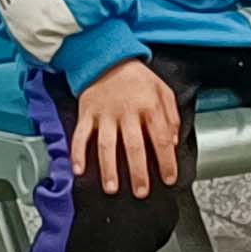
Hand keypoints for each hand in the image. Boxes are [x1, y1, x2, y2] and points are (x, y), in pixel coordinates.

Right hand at [73, 59, 181, 198]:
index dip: (166, 161)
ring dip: (109, 169)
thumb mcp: (164, 91)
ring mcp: (105, 114)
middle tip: (141, 191)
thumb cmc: (138, 79)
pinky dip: (78, 153)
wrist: (108, 60)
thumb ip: (171, 116)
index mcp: (149, 107)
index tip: (169, 178)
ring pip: (107, 145)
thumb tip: (173, 141)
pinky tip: (78, 169)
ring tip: (112, 187)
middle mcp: (127, 112)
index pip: (161, 139)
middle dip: (138, 172)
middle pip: (134, 146)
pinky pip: (80, 136)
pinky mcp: (86, 114)